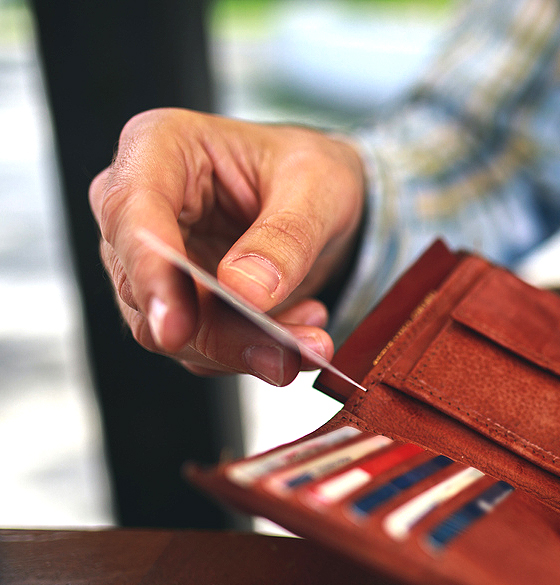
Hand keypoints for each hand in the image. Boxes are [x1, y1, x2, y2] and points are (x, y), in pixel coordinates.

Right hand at [88, 108, 365, 384]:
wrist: (323, 200)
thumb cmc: (309, 170)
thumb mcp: (319, 187)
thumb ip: (285, 236)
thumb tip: (243, 291)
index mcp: (159, 147)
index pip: (131, 214)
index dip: (150, 273)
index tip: (176, 327)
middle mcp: (140, 207)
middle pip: (146, 288)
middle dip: (218, 333)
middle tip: (285, 355)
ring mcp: (152, 262)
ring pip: (173, 332)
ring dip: (244, 350)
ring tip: (310, 343)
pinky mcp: (178, 305)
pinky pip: (203, 348)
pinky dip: (254, 352)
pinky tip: (300, 331)